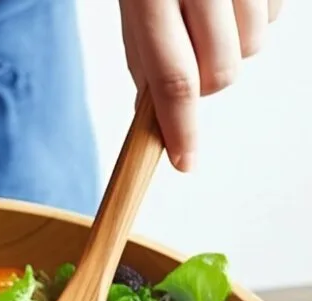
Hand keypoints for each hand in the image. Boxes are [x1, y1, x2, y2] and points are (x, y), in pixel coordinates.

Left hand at [120, 0, 281, 170]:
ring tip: (214, 13)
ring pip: (255, 46)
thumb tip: (153, 115)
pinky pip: (278, 13)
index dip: (181, 129)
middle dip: (208, 83)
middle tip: (196, 59)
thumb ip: (144, 53)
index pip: (173, 78)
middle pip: (221, 72)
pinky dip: (258, 16)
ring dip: (235, 46)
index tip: (184, 163)